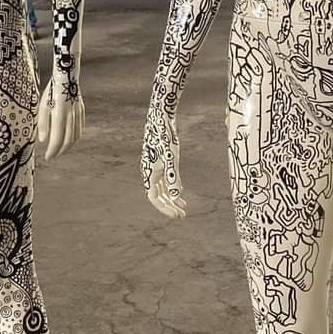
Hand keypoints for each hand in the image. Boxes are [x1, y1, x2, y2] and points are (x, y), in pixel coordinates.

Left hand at [37, 77, 84, 160]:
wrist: (67, 77)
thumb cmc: (50, 91)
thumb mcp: (42, 106)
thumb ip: (42, 124)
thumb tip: (43, 140)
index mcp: (59, 116)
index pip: (57, 140)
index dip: (52, 151)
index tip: (48, 157)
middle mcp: (71, 117)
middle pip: (67, 141)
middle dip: (60, 151)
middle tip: (53, 156)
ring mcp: (78, 115)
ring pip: (75, 137)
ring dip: (68, 146)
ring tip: (60, 150)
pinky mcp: (81, 112)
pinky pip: (79, 129)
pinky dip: (74, 138)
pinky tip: (69, 140)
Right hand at [141, 102, 184, 218]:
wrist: (160, 118)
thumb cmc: (165, 138)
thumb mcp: (171, 158)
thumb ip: (173, 177)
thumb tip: (175, 196)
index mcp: (149, 173)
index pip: (154, 198)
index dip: (165, 208)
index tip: (177, 215)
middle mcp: (149, 172)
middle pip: (158, 195)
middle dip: (169, 206)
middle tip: (183, 215)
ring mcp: (153, 167)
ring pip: (161, 188)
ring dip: (171, 198)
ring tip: (183, 207)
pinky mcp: (158, 161)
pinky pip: (163, 180)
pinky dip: (171, 188)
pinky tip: (180, 192)